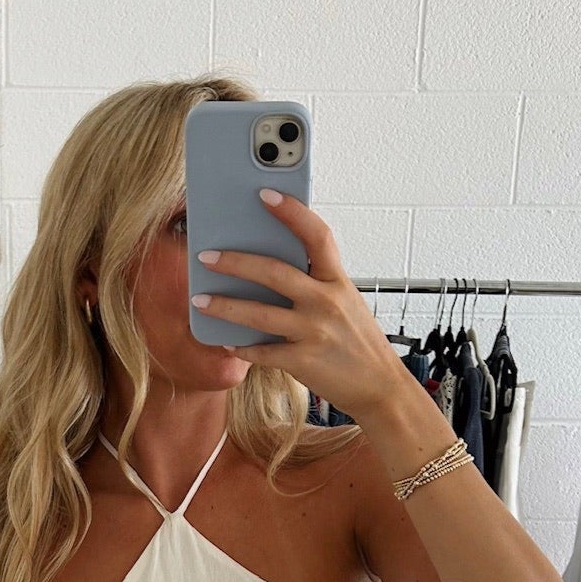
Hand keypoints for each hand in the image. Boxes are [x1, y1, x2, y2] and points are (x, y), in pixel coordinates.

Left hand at [191, 190, 404, 420]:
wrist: (381, 387)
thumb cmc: (359, 342)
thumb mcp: (346, 302)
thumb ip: (317, 283)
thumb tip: (271, 267)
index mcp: (338, 280)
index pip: (316, 235)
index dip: (291, 212)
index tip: (265, 195)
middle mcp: (326, 302)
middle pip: (274, 273)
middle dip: (235, 262)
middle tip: (206, 256)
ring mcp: (314, 332)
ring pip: (259, 314)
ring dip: (224, 306)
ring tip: (200, 299)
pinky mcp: (304, 362)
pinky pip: (263, 352)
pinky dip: (242, 348)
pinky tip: (227, 342)